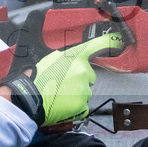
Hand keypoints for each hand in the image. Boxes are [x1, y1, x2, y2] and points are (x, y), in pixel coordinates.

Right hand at [0, 32, 123, 125]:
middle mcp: (82, 71)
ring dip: (76, 93)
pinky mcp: (82, 105)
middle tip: (63, 83)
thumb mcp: (48, 58)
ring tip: (59, 94)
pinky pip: (83, 105)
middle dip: (79, 79)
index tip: (119, 40)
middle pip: (89, 75)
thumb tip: (69, 56)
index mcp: (74, 57)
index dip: (109, 42)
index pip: (96, 46)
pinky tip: (62, 103)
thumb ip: (64, 57)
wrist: (28, 100)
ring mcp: (84, 89)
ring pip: (85, 91)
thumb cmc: (34, 79)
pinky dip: (75, 106)